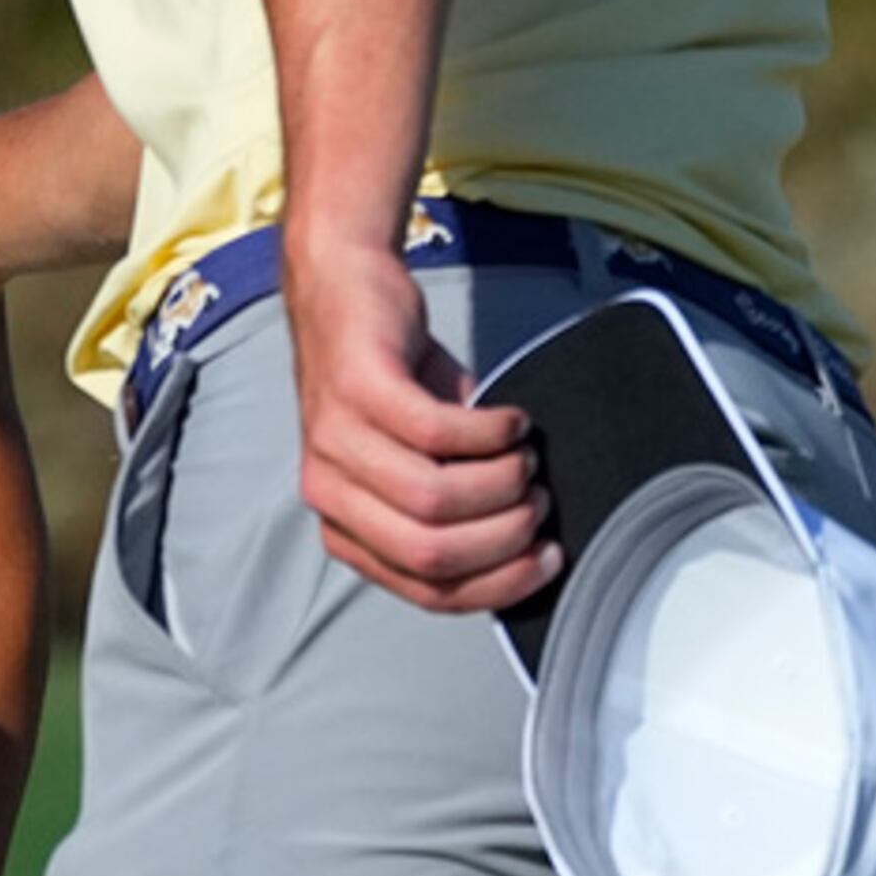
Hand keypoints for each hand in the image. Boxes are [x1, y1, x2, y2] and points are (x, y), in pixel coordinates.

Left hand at [283, 233, 555, 611]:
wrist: (344, 285)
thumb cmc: (390, 376)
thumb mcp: (417, 460)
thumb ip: (455, 507)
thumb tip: (524, 545)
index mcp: (345, 525)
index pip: (426, 589)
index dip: (497, 583)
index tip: (547, 560)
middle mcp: (329, 491)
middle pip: (430, 553)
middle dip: (506, 537)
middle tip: (539, 502)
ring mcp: (336, 439)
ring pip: (434, 499)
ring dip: (502, 483)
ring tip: (525, 458)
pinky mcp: (358, 387)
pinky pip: (437, 432)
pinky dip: (489, 432)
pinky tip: (509, 420)